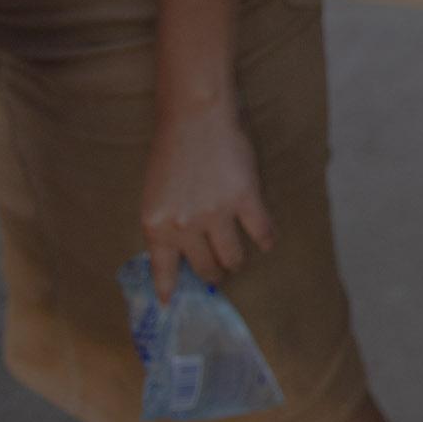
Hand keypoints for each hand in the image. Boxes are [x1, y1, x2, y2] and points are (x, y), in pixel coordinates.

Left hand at [141, 97, 274, 302]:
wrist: (195, 117)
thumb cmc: (172, 151)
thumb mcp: (156, 194)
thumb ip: (167, 224)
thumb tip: (182, 252)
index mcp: (156, 226)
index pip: (163, 271)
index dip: (169, 290)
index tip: (172, 304)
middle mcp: (184, 226)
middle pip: (204, 267)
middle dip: (213, 273)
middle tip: (218, 271)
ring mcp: (216, 215)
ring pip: (233, 257)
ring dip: (236, 261)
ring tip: (238, 257)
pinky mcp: (245, 200)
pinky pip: (261, 233)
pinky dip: (266, 240)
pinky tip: (266, 241)